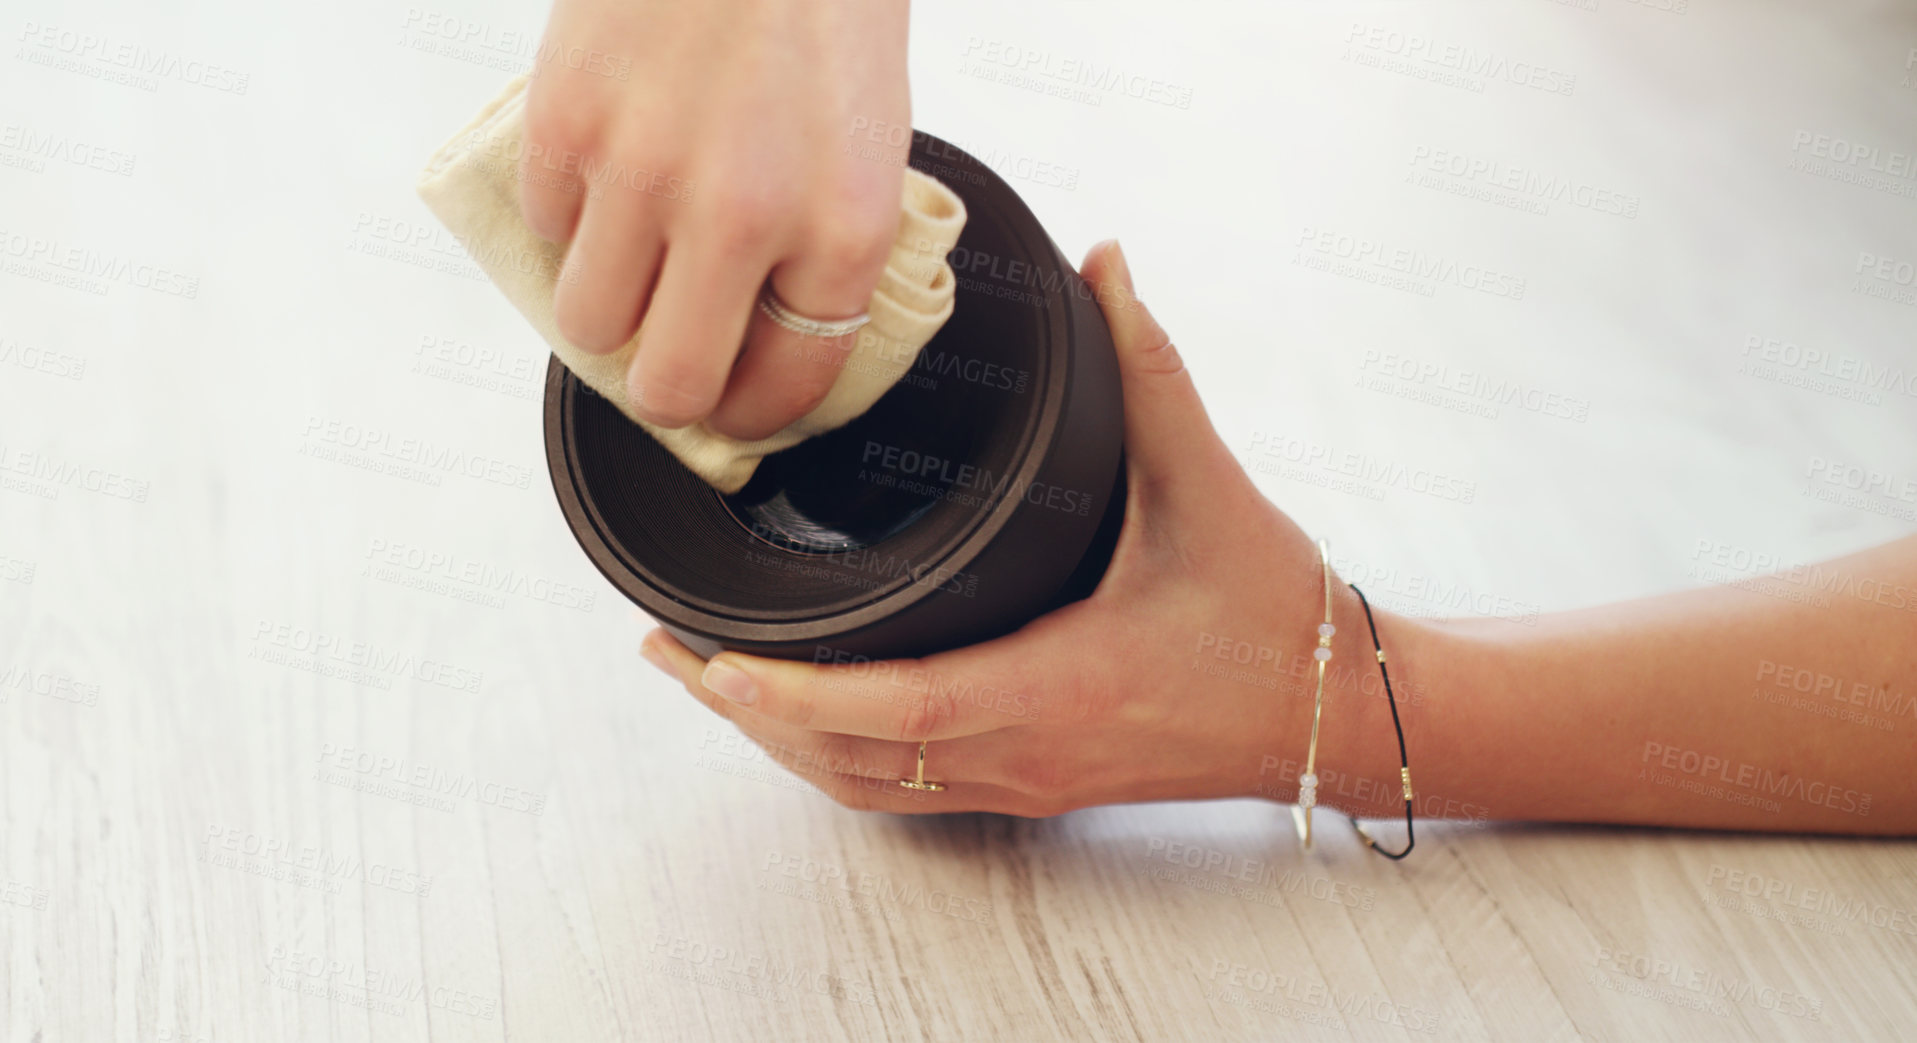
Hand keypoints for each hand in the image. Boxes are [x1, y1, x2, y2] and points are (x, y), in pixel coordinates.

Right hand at [522, 0, 909, 438]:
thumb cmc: (822, 2)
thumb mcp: (868, 140)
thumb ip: (822, 247)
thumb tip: (768, 333)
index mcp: (844, 227)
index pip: (788, 386)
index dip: (756, 414)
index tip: (739, 408)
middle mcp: (744, 217)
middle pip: (670, 386)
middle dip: (670, 387)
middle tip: (673, 356)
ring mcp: (644, 174)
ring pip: (585, 327)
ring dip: (607, 308)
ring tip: (634, 260)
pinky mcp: (565, 126)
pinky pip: (547, 228)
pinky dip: (572, 215)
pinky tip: (612, 167)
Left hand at [639, 241, 1410, 815]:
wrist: (1332, 712)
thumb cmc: (1273, 610)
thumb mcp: (1210, 484)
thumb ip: (1151, 370)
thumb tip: (1106, 263)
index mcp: (1055, 684)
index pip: (893, 706)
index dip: (791, 692)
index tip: (708, 657)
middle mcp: (1024, 750)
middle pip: (847, 758)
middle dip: (744, 710)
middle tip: (665, 649)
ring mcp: (1024, 780)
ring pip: (866, 788)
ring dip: (777, 742)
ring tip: (704, 682)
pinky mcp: (1033, 786)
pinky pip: (904, 794)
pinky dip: (832, 759)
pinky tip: (799, 722)